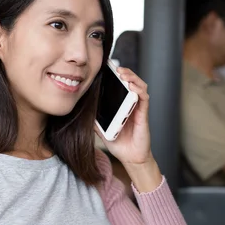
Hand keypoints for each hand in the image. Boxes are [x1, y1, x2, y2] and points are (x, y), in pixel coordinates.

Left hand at [95, 68, 162, 192]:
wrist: (130, 157)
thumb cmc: (118, 142)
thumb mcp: (100, 128)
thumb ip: (93, 118)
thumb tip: (80, 109)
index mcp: (121, 104)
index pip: (120, 85)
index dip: (115, 75)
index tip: (107, 68)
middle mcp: (131, 103)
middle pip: (131, 81)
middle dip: (124, 72)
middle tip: (115, 68)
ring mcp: (138, 108)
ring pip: (139, 86)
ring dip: (132, 78)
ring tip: (123, 74)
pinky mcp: (144, 114)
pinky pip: (144, 99)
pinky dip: (139, 90)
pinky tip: (132, 87)